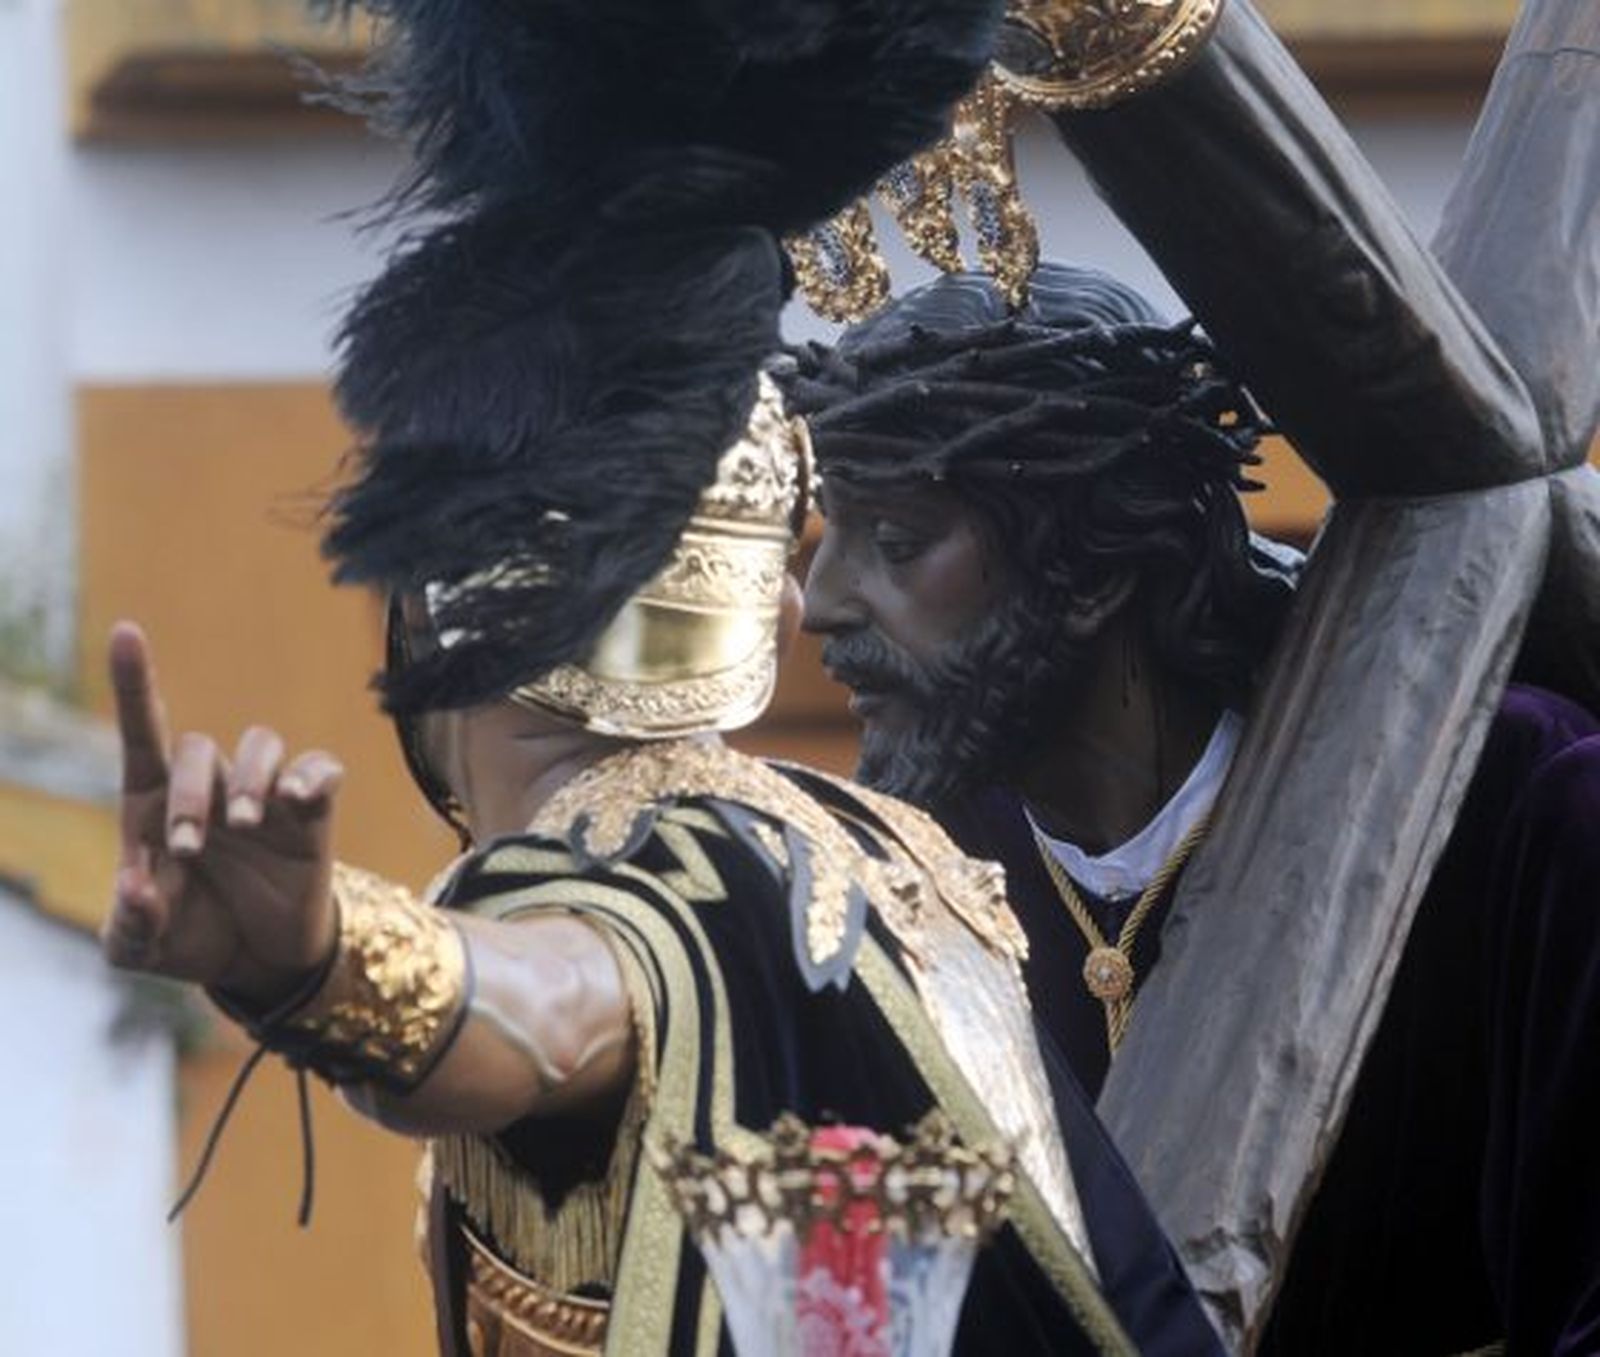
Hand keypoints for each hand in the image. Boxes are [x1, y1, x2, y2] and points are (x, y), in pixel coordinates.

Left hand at [102, 622, 341, 1007]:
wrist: (260, 964)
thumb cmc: (192, 938)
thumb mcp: (140, 948)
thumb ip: (128, 923)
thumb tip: (136, 881)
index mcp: (155, 808)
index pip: (143, 732)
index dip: (133, 682)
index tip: (125, 632)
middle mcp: (211, 789)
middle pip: (198, 749)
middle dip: (190, 796)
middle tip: (189, 848)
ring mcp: (266, 798)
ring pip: (259, 744)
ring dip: (249, 782)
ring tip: (245, 827)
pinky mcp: (313, 813)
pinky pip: (320, 768)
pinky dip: (311, 776)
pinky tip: (297, 803)